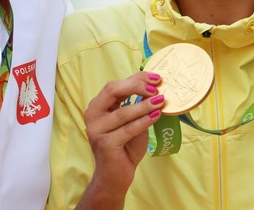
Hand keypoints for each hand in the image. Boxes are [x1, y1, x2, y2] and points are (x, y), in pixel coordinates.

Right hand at [79, 72, 163, 209]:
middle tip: (156, 88)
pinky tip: (156, 115)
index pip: (115, 85)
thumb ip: (138, 104)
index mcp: (98, 106)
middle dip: (136, 86)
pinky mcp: (105, 144)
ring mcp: (96, 130)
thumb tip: (155, 86)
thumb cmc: (125, 146)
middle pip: (112, 90)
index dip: (136, 78)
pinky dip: (143, 121)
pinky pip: (127, 129)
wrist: (115, 176)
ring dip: (144, 105)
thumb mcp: (132, 120)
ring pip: (122, 112)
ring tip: (161, 101)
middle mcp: (92, 115)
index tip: (156, 78)